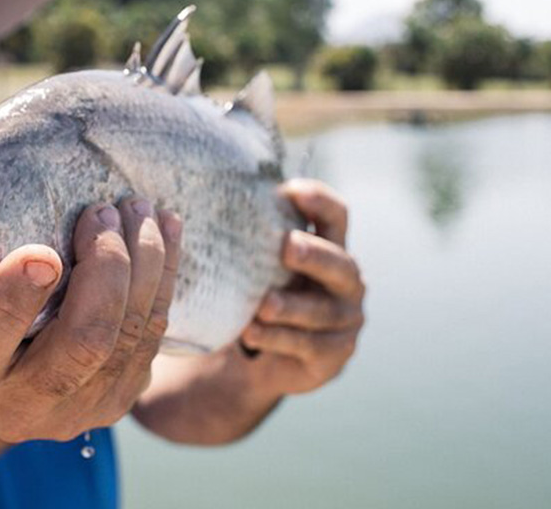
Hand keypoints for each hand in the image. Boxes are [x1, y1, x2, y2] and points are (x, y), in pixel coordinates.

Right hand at [0, 148, 182, 442]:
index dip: (12, 303)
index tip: (43, 251)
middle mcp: (19, 408)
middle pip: (81, 346)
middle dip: (105, 270)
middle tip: (103, 211)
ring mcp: (79, 410)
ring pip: (128, 339)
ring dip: (145, 266)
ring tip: (139, 208)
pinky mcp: (121, 398)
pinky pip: (154, 338)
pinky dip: (164, 279)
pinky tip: (165, 232)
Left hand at [238, 178, 364, 396]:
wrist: (263, 359)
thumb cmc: (262, 294)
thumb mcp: (260, 265)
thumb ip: (253, 238)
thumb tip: (203, 201)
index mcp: (331, 248)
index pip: (336, 216)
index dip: (320, 201)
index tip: (291, 191)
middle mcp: (346, 281)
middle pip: (339, 263)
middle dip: (314, 255)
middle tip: (287, 246)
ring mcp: (346, 319)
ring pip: (321, 311)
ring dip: (290, 307)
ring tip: (262, 306)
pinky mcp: (334, 354)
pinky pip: (308, 345)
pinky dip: (277, 339)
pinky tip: (252, 333)